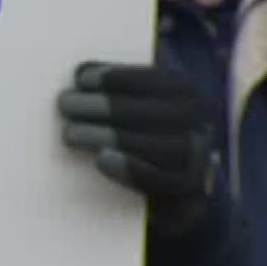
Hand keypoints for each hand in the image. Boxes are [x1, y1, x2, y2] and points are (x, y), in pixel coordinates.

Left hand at [57, 61, 219, 231]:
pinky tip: (101, 159)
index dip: (119, 78)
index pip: (159, 80)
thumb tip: (81, 73)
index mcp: (188, 94)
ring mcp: (200, 159)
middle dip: (107, 107)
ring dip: (114, 137)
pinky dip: (133, 170)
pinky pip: (167, 183)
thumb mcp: (133, 99)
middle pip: (157, 114)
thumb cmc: (137, 129)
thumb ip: (116, 86)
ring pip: (164, 147)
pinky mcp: (190, 192)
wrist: (167, 182)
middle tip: (66, 104)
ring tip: (71, 132)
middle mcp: (200, 123)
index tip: (82, 79)